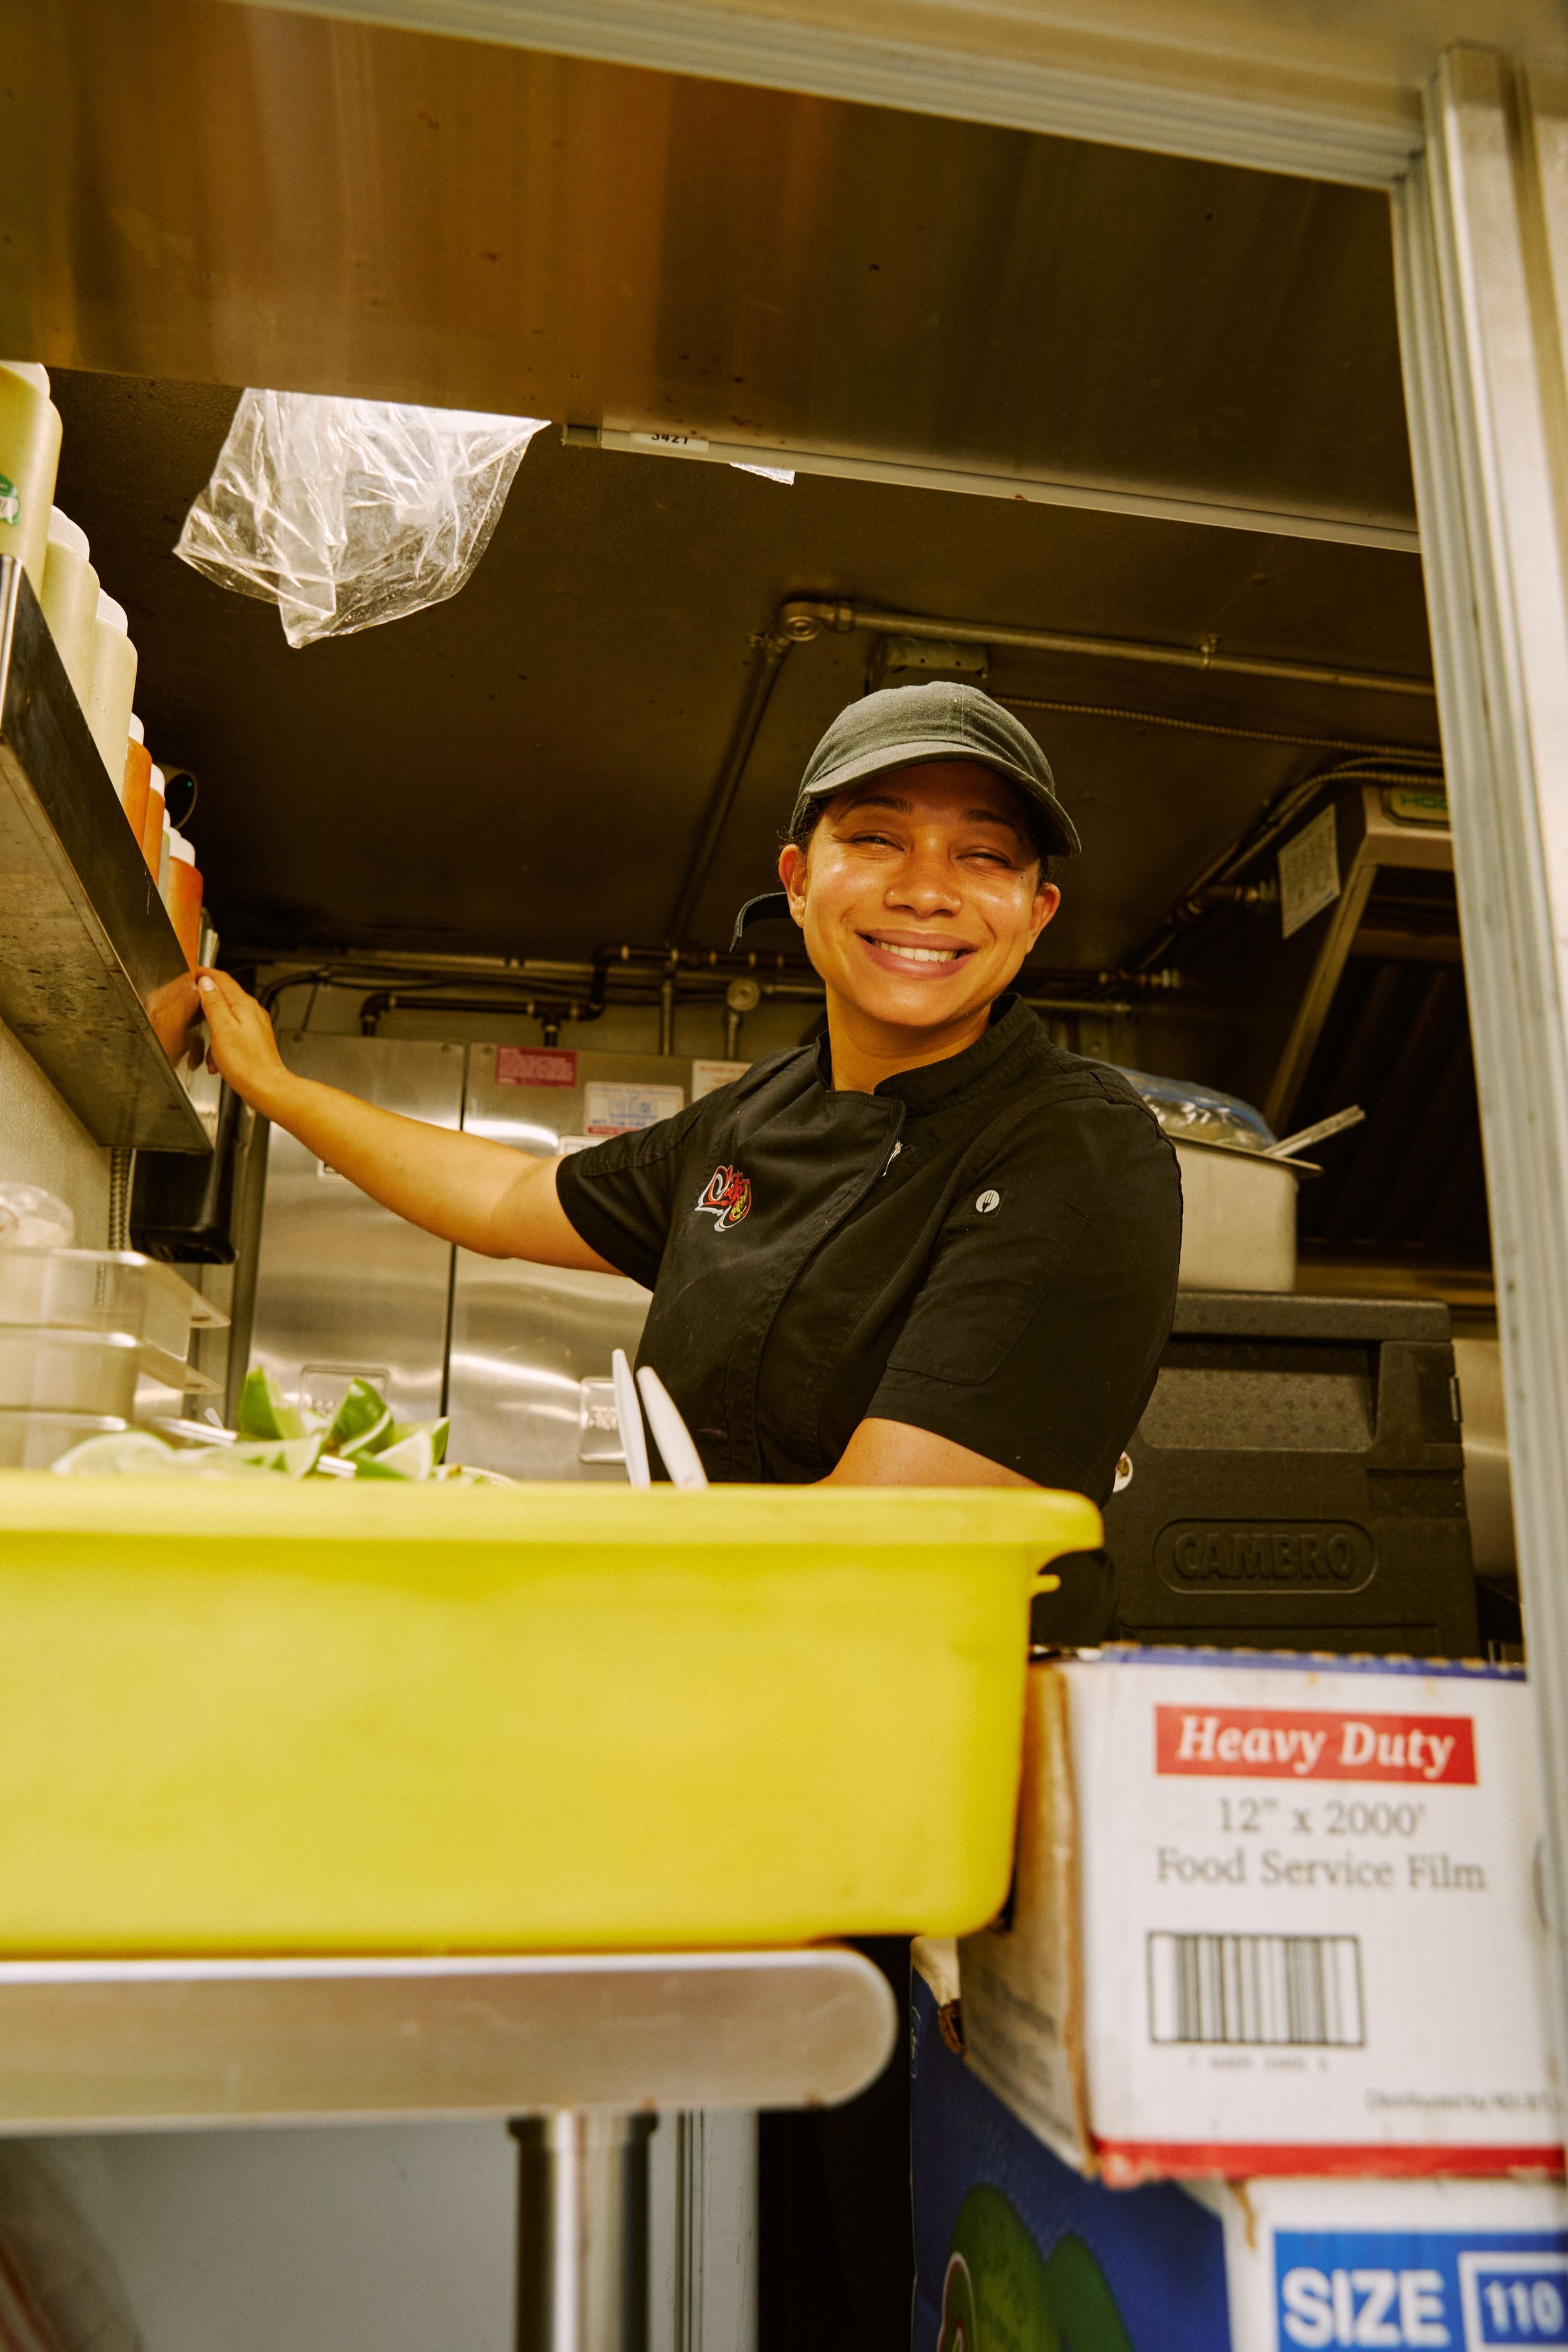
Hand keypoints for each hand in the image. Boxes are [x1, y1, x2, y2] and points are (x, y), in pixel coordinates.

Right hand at [196, 970, 290, 1113]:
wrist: (266, 1088)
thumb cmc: (246, 1064)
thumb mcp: (221, 1028)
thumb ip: (213, 1003)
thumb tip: (206, 983)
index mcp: (244, 1005)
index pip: (222, 979)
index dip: (205, 974)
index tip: (191, 973)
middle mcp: (252, 1012)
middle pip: (224, 998)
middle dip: (205, 1007)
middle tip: (191, 1011)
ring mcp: (254, 1027)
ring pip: (225, 1020)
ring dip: (211, 1034)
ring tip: (208, 1052)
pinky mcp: (253, 1041)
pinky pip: (230, 1036)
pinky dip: (220, 1046)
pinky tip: (216, 1061)